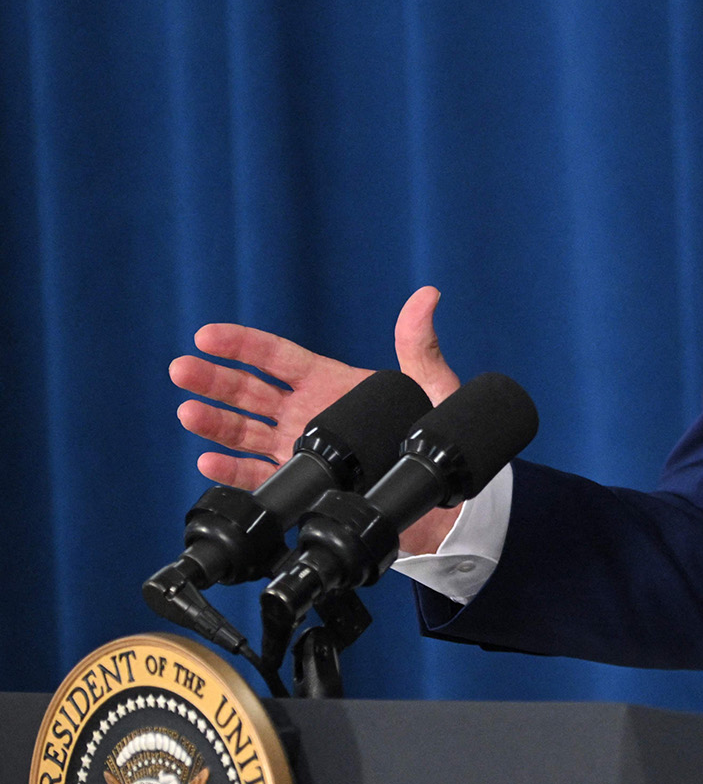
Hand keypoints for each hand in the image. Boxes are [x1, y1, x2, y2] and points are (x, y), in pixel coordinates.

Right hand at [169, 285, 465, 555]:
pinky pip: (258, 476)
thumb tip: (427, 295)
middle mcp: (305, 412)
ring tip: (186, 411)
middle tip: (180, 369)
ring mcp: (297, 447)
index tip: (206, 335)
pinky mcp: (301, 483)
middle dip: (212, 379)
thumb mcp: (429, 384)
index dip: (241, 345)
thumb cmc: (434, 429)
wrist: (440, 488)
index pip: (274, 357)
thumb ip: (418, 344)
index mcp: (328, 381)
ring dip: (214, 423)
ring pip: (243, 432)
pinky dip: (232, 471)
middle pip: (247, 391)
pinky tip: (209, 461)